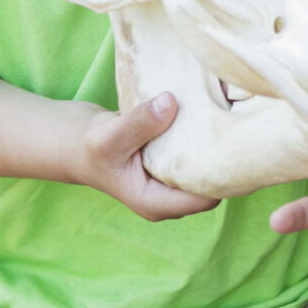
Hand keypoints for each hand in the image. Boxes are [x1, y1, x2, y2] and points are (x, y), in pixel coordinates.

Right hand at [78, 92, 220, 221]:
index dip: (223, 174)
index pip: (208, 197)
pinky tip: (210, 113)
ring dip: (215, 145)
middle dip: (223, 159)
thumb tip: (171, 104)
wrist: (75, 142)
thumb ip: (139, 123)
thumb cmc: (88, 146)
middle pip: (213, 184)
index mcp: (157, 203)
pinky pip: (199, 152)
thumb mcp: (109, 135)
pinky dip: (204, 136)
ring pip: (208, 166)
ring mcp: (172, 180)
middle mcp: (169, 196)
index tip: (230, 143)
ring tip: (224, 116)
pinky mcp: (173, 162)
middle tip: (231, 125)